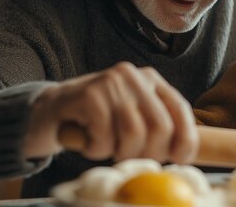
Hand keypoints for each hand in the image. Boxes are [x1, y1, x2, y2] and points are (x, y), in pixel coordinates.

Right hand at [23, 62, 198, 163]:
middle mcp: (134, 76)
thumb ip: (156, 129)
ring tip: (107, 148)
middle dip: (150, 153)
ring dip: (121, 153)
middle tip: (132, 159)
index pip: (179, 108)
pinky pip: (105, 137)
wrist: (50, 112)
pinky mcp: (89, 94)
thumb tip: (185, 154)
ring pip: (134, 134)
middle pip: (160, 125)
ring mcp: (111, 82)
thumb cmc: (97, 121)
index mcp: (150, 80)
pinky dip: (98, 150)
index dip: (185, 138)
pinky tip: (89, 142)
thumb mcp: (131, 118)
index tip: (180, 159)